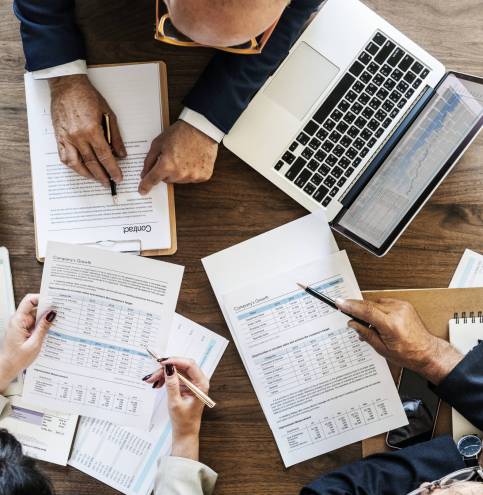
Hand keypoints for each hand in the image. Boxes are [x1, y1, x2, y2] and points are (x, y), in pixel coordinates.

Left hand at [0, 294, 55, 392]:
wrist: (6, 369)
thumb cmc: (16, 359)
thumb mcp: (34, 343)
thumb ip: (43, 327)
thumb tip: (51, 314)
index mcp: (18, 321)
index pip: (29, 301)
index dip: (42, 298)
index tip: (54, 300)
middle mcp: (18, 321)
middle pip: (35, 308)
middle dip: (48, 310)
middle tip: (60, 313)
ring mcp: (21, 325)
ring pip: (36, 316)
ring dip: (46, 319)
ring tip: (56, 325)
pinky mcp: (23, 331)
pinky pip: (35, 324)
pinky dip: (43, 326)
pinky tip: (50, 331)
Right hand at [49, 74, 125, 183]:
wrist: (67, 85)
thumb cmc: (88, 97)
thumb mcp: (109, 114)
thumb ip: (115, 137)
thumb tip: (121, 154)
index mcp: (92, 130)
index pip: (105, 156)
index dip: (113, 169)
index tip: (118, 178)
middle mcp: (78, 136)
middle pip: (92, 163)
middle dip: (102, 175)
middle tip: (109, 183)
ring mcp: (66, 137)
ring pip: (76, 164)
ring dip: (87, 174)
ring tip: (96, 179)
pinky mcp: (58, 137)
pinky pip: (64, 157)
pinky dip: (73, 166)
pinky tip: (80, 169)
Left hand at [138, 120, 217, 193]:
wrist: (202, 128)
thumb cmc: (180, 133)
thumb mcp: (158, 143)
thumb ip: (149, 160)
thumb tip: (144, 174)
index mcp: (167, 165)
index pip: (152, 180)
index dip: (145, 186)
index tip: (142, 191)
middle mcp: (180, 174)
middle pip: (167, 180)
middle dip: (166, 171)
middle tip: (172, 157)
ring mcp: (193, 176)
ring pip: (180, 180)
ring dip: (179, 172)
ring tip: (184, 157)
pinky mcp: (204, 176)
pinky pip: (193, 178)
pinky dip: (192, 171)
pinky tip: (194, 160)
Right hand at [143, 357, 208, 460]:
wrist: (185, 432)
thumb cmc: (184, 421)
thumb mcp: (175, 403)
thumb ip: (172, 384)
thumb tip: (168, 368)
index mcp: (201, 384)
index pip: (190, 364)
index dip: (175, 361)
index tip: (162, 363)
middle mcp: (198, 381)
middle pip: (182, 366)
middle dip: (166, 369)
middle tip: (152, 375)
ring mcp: (192, 382)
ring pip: (177, 371)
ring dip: (164, 374)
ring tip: (152, 381)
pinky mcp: (186, 385)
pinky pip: (175, 377)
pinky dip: (166, 379)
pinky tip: (158, 384)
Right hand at [335, 298, 462, 384]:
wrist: (427, 351)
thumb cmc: (408, 354)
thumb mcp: (382, 349)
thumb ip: (365, 333)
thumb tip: (352, 324)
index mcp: (391, 325)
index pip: (366, 311)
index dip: (351, 306)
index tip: (339, 303)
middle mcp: (397, 312)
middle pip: (369, 304)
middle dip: (356, 308)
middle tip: (346, 313)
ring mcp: (402, 306)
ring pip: (375, 303)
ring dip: (368, 310)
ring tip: (369, 325)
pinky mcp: (404, 304)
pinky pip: (384, 302)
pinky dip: (377, 309)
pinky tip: (378, 319)